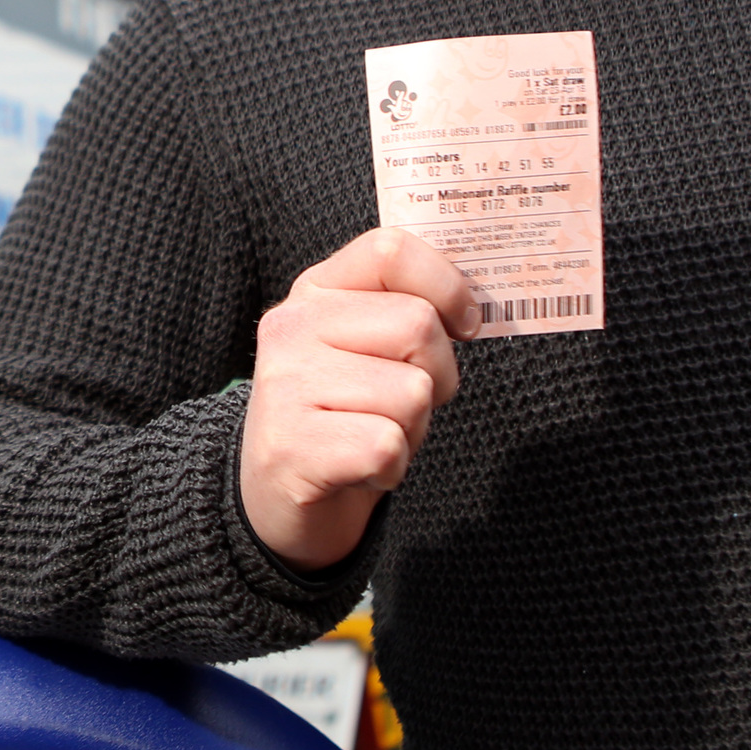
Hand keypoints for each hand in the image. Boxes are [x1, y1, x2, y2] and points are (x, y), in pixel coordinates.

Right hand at [239, 227, 475, 569]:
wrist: (277, 498)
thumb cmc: (344, 416)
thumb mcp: (367, 347)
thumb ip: (405, 310)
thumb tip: (473, 307)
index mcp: (315, 291)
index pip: (392, 251)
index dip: (447, 287)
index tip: (463, 326)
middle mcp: (292, 327)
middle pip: (417, 326)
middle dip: (438, 375)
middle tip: (404, 403)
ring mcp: (285, 386)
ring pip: (412, 392)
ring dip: (413, 428)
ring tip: (374, 435)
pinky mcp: (291, 447)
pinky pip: (388, 445)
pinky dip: (393, 467)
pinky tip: (362, 468)